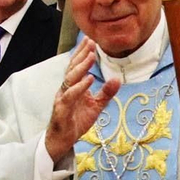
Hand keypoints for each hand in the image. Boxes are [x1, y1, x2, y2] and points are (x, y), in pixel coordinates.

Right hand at [44, 40, 119, 161]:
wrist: (63, 139)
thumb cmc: (76, 120)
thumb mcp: (96, 106)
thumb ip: (106, 93)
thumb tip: (117, 80)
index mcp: (74, 86)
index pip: (77, 66)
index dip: (83, 53)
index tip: (91, 40)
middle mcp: (66, 89)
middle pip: (73, 67)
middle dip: (82, 54)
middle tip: (91, 42)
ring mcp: (63, 97)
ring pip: (70, 78)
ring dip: (82, 67)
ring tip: (92, 56)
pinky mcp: (61, 108)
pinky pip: (70, 95)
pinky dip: (80, 87)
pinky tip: (90, 79)